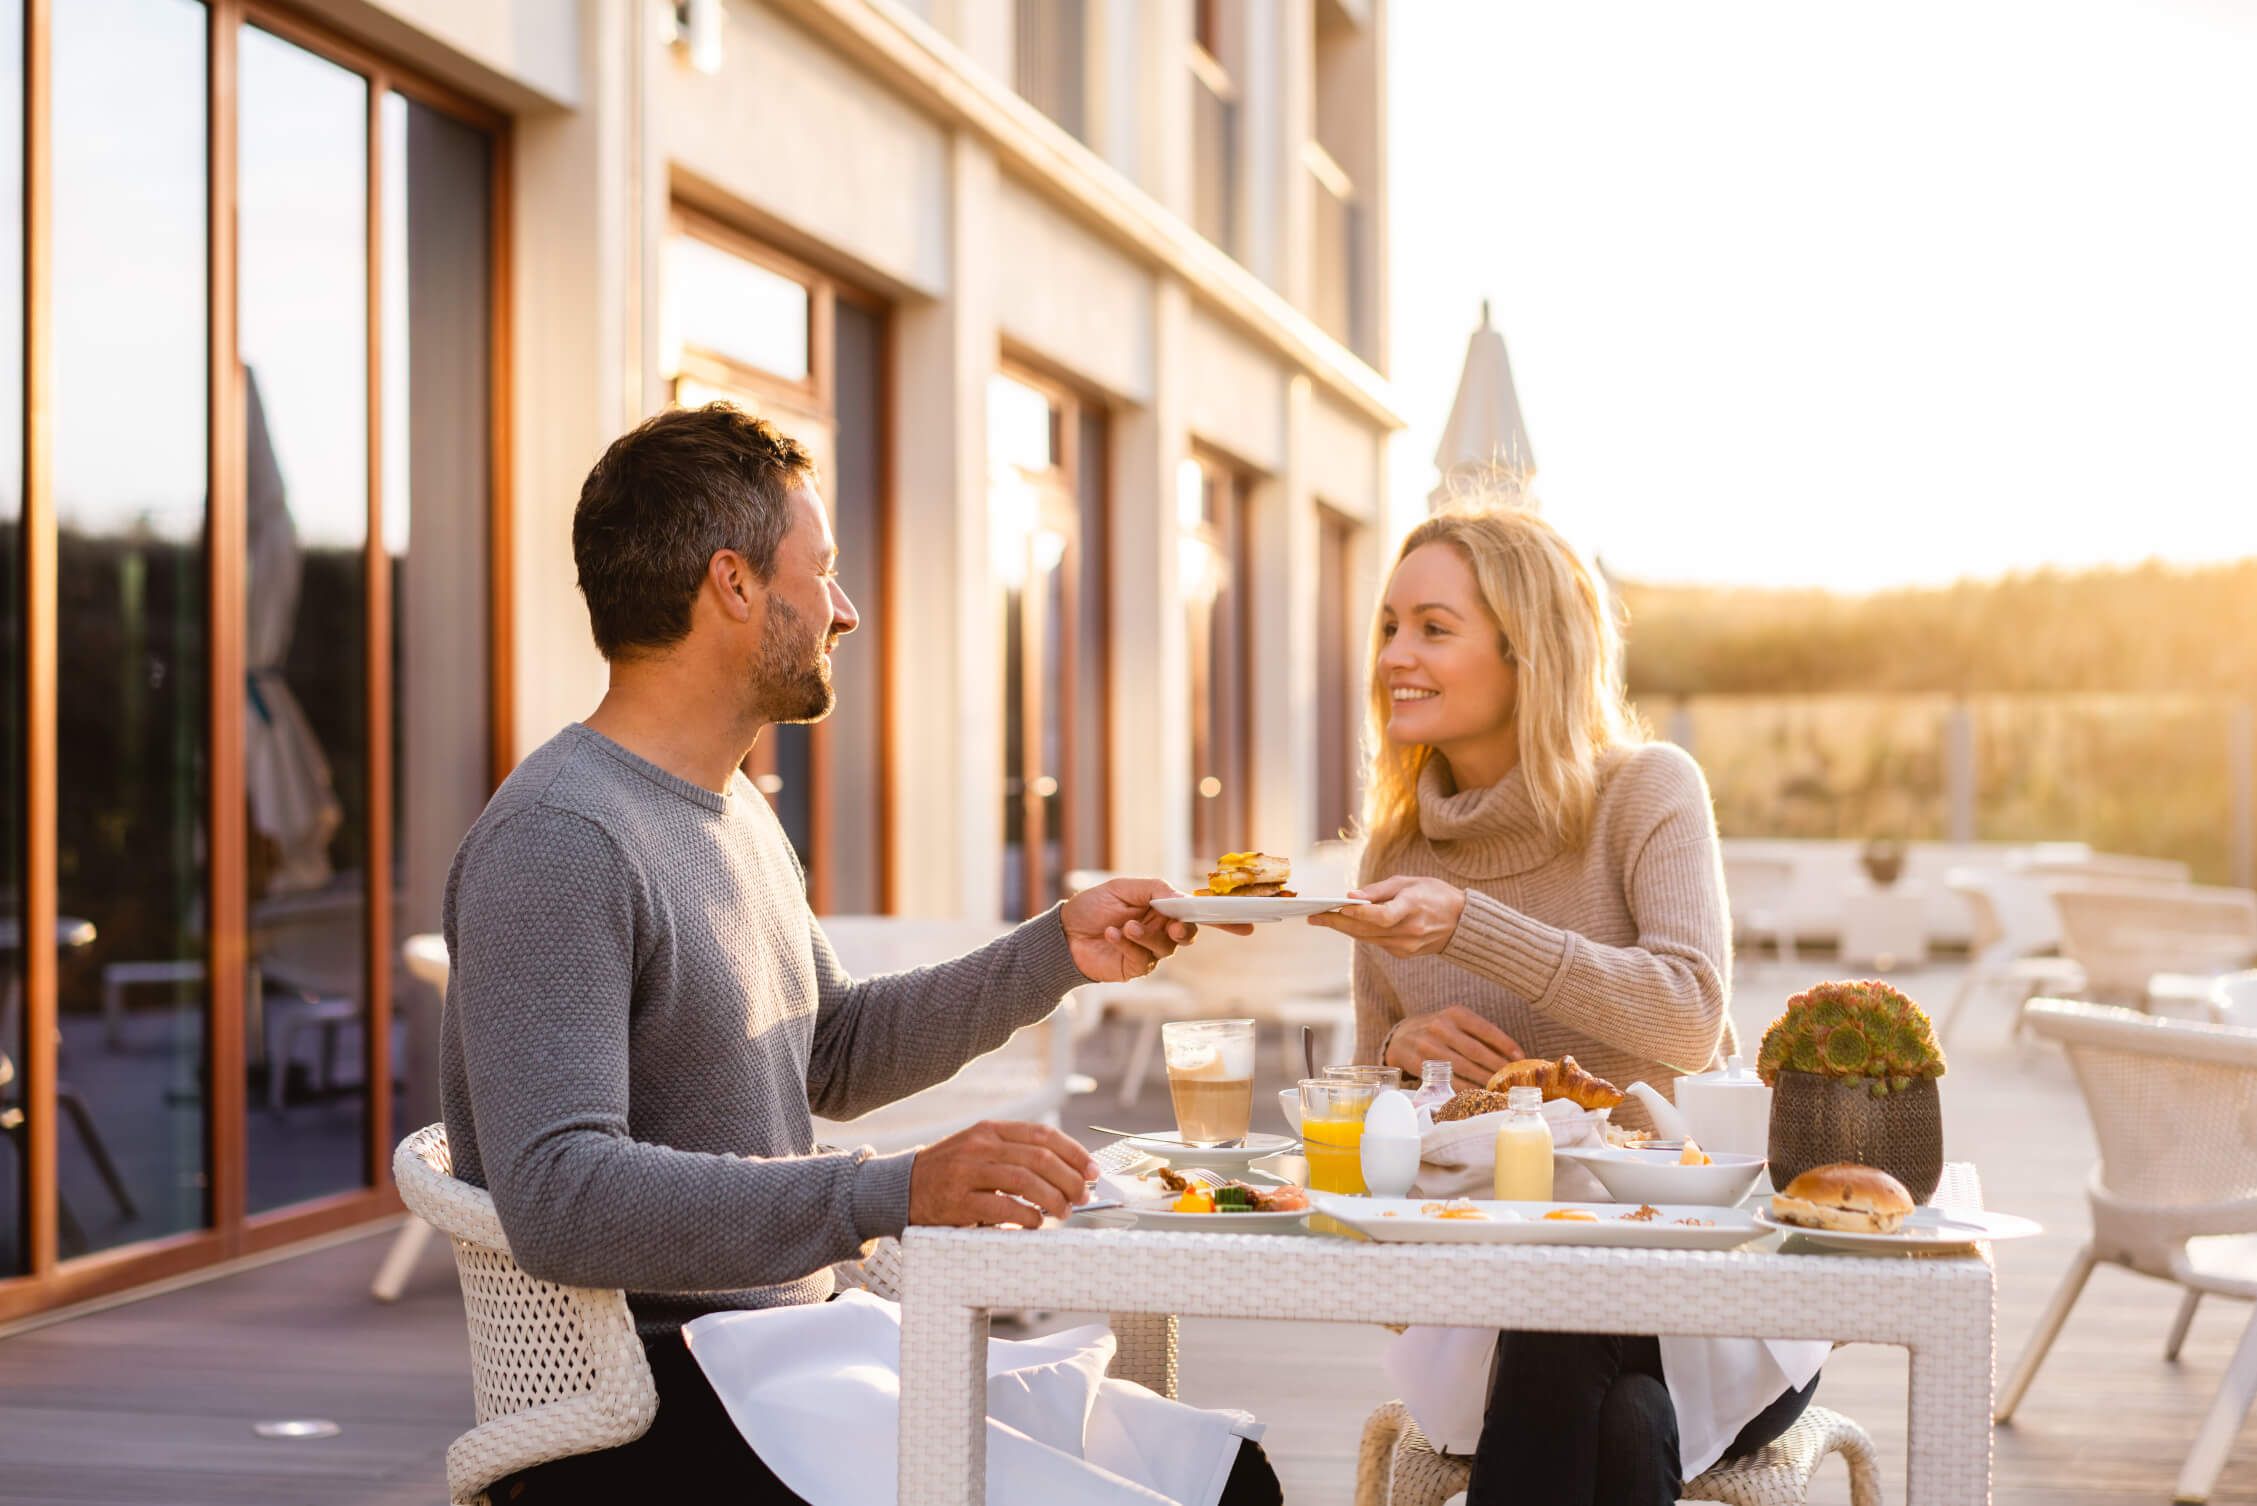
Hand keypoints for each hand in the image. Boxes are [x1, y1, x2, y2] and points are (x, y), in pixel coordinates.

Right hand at [908, 1120, 1101, 1227]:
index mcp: (990, 1129)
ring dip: (1053, 1199)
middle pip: (1040, 1157)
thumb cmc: (951, 1172)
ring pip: (1025, 1181)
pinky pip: (1003, 1207)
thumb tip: (1068, 1172)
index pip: (1043, 1134)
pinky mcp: (958, 1201)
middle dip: (1069, 1179)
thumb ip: (1016, 1154)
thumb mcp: (980, 1150)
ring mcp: (967, 1172)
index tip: (1092, 1170)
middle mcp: (980, 1145)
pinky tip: (1035, 1222)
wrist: (900, 1188)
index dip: (1073, 1152)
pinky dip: (1027, 1217)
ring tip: (1064, 1212)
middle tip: (1083, 1196)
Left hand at [1059, 877, 1252, 981]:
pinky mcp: (1136, 968)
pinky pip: (1143, 959)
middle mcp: (1162, 930)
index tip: (1248, 922)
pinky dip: (1128, 945)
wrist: (1064, 933)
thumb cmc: (1093, 906)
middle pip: (1189, 934)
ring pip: (1166, 948)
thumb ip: (1155, 890)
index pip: (1199, 912)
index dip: (1225, 918)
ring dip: (1147, 936)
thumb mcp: (1123, 887)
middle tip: (1173, 927)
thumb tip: (1181, 897)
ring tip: (1125, 926)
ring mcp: (1150, 951)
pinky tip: (1112, 935)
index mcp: (1164, 907)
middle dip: (1184, 931)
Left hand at [1306, 874, 1467, 957]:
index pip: (1382, 915)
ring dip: (1345, 928)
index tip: (1339, 907)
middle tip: (1314, 916)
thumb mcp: (1409, 882)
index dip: (1360, 913)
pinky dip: (1362, 932)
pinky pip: (1376, 942)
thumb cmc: (1434, 894)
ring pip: (1367, 938)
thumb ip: (1380, 890)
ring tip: (1323, 918)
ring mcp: (1406, 946)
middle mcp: (1409, 931)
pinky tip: (1348, 924)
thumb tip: (1352, 896)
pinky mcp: (1404, 953)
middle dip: (1338, 922)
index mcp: (1413, 908)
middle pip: (1366, 930)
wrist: (1461, 922)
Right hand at [1380, 1004, 1524, 1083]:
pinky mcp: (1417, 1062)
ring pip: (1462, 1067)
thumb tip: (1514, 1056)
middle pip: (1475, 1051)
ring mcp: (1427, 1045)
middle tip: (1514, 1081)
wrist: (1401, 1037)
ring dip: (1484, 1081)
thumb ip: (1480, 1036)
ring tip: (1500, 1090)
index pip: (1485, 1029)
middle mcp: (1440, 1026)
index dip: (1505, 1044)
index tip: (1521, 1058)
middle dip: (1497, 1067)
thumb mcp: (1457, 1023)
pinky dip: (1465, 1088)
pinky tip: (1478, 1094)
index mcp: (1455, 1014)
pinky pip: (1446, 1079)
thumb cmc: (1439, 1032)